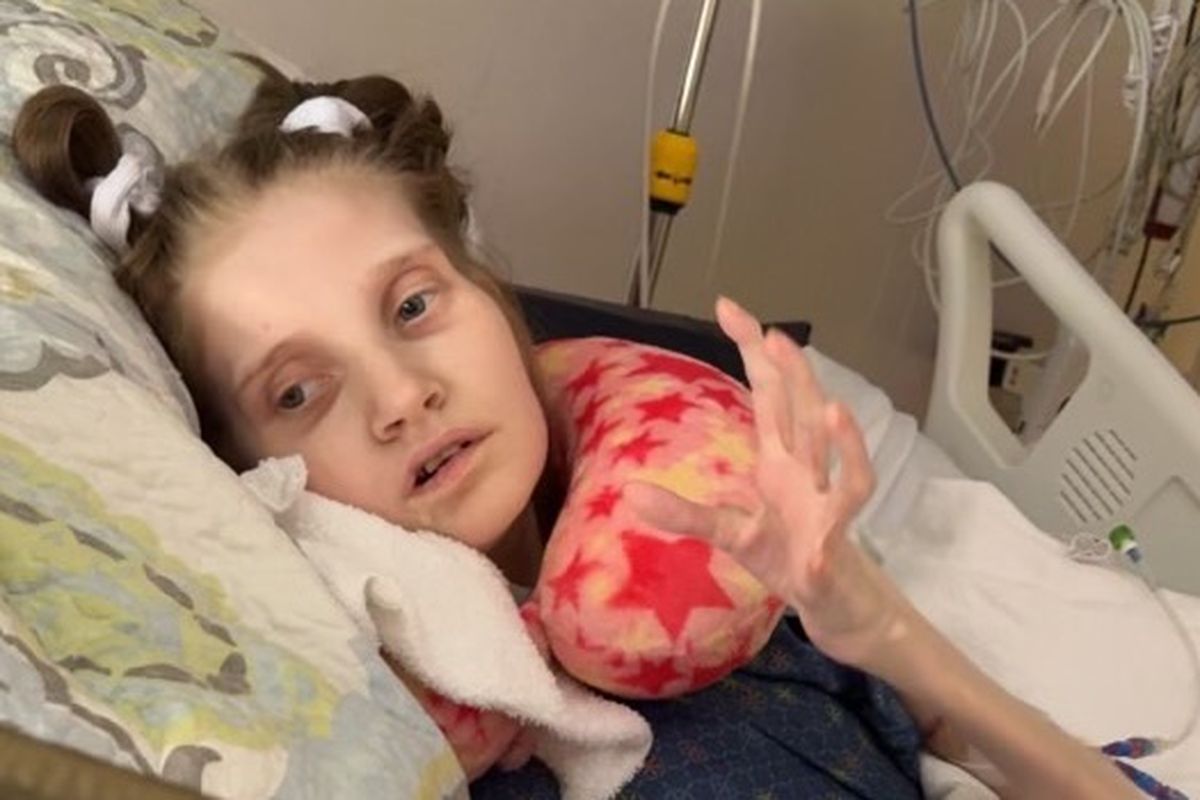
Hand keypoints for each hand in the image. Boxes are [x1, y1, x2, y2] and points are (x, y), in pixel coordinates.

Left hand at [627, 297, 911, 668]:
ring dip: (840, 440)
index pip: (769, 392)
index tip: (727, 306)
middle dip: (795, 375)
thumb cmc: (783, 550)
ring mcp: (826, 508)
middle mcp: (807, 473)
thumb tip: (630, 492)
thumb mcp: (727, 531)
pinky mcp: (835, 550)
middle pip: (805, 415)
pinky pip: (843, 540)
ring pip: (841, 469)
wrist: (831, 597)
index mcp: (781, 458)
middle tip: (775, 335)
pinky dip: (834, 535)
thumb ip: (683, 512)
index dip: (752, 350)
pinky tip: (820, 544)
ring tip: (831, 407)